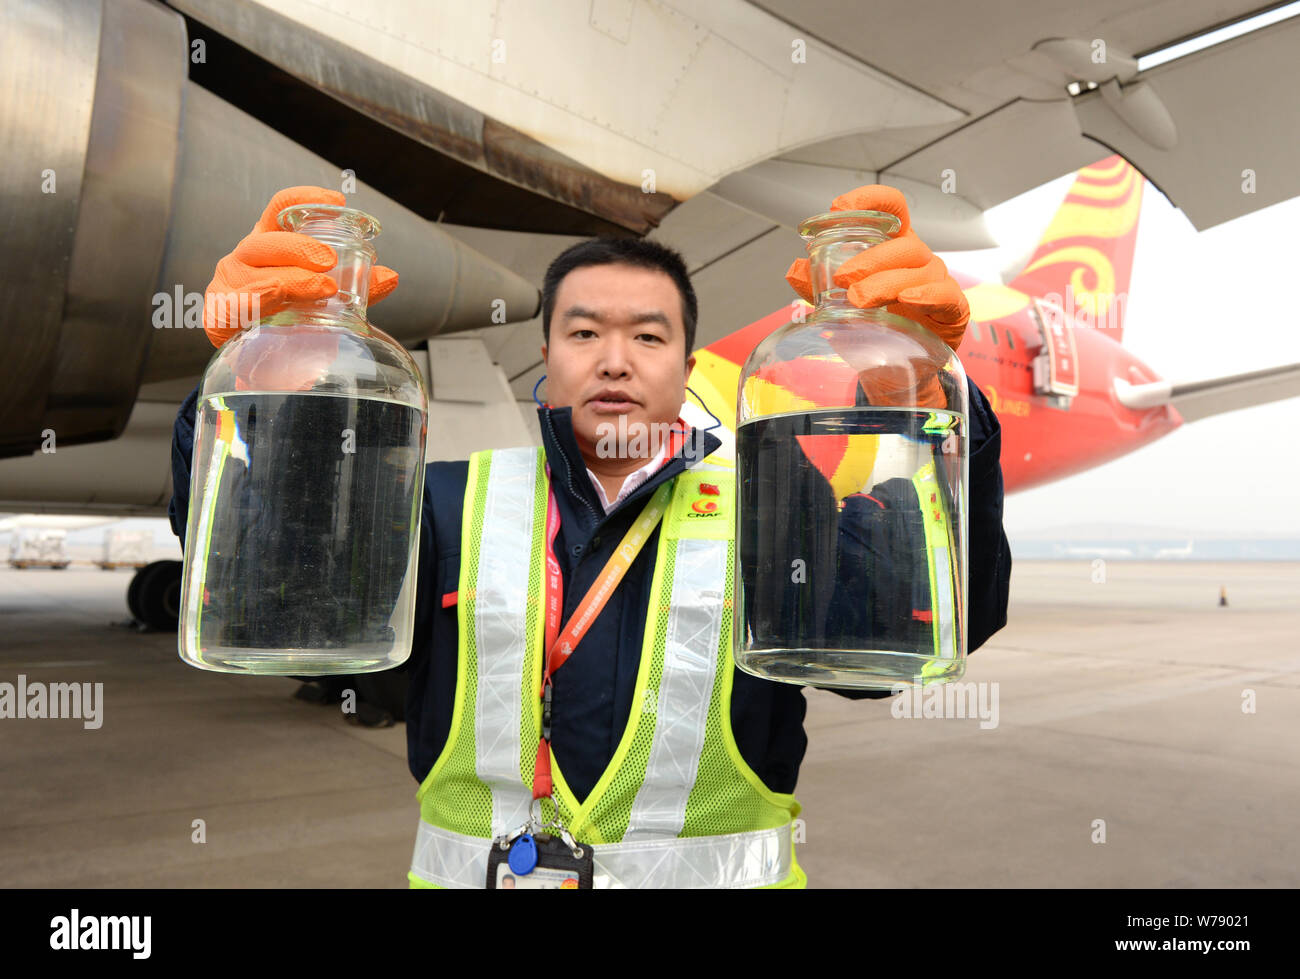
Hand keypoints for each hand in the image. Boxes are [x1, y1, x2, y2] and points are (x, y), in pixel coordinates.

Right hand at [202, 186, 398, 348]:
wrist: (259, 365)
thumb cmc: (290, 318)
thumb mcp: (326, 297)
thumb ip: (357, 287)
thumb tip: (391, 275)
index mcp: (270, 245)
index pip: (280, 209)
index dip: (305, 198)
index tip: (337, 201)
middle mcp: (245, 258)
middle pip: (266, 242)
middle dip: (300, 248)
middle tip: (330, 261)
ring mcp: (228, 285)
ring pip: (256, 275)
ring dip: (291, 279)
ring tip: (324, 288)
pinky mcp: (217, 317)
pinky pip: (235, 308)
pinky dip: (256, 305)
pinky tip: (274, 305)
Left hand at [784, 185, 968, 353]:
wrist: (894, 371)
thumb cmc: (872, 326)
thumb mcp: (838, 305)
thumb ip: (817, 286)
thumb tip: (794, 269)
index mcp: (893, 248)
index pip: (892, 208)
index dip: (870, 199)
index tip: (839, 209)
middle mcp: (918, 259)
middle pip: (903, 244)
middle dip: (870, 259)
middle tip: (841, 278)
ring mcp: (938, 282)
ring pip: (919, 271)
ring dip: (886, 283)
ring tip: (858, 300)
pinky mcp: (953, 310)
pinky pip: (946, 296)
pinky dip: (927, 296)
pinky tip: (908, 300)